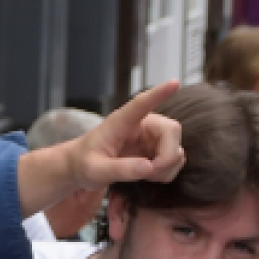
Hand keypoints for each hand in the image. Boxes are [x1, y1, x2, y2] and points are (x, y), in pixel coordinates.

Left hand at [24, 82, 185, 209]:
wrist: (82, 168)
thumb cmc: (84, 163)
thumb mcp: (95, 170)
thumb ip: (120, 169)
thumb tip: (149, 167)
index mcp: (121, 122)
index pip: (141, 103)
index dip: (159, 93)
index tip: (174, 82)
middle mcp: (142, 124)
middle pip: (172, 130)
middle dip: (168, 156)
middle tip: (151, 173)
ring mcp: (151, 137)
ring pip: (176, 147)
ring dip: (167, 167)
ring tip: (145, 176)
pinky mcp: (156, 149)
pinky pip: (174, 159)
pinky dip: (166, 171)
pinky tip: (149, 175)